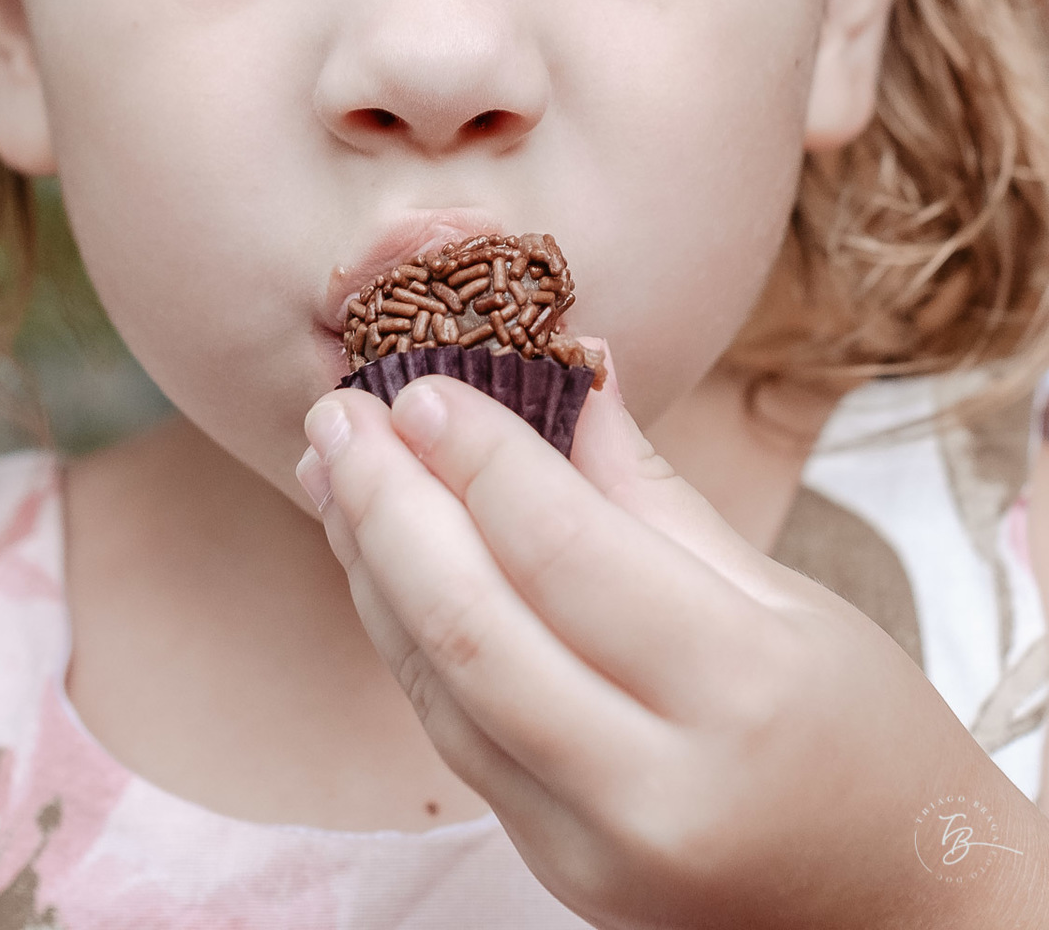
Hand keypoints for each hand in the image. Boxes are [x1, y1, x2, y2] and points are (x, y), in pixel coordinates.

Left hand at [298, 357, 1048, 929]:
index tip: (420, 382)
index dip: (478, 455)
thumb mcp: (786, 595)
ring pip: (440, 687)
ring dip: (370, 567)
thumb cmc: (867, 736)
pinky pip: (454, 738)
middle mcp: (653, 785)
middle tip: (336, 412)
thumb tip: (571, 363)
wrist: (905, 915)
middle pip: (472, 625)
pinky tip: (378, 561)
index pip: (565, 549)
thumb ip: (652, 489)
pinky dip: (405, 637)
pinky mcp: (555, 875)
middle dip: (387, 504)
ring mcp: (593, 850)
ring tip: (333, 471)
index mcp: (739, 690)